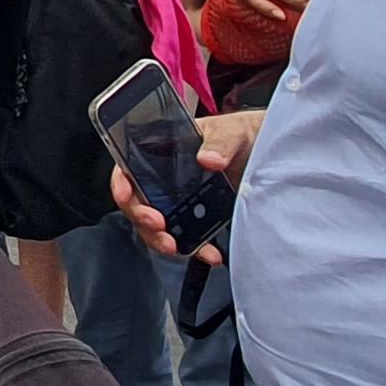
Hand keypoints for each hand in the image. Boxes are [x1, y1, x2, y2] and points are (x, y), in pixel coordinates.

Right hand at [106, 111, 258, 259]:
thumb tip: (209, 158)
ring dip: (161, 240)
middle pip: (138, 202)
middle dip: (142, 218)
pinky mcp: (198, 220)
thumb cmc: (240, 134)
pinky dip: (196, 249)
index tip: (125, 195)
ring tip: (177, 246)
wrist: (264, 154)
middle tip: (158, 225)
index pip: (128, 168)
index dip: (120, 183)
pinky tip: (210, 254)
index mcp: (161, 152)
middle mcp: (163, 181)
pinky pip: (187, 239)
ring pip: (156, 226)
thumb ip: (220, 142)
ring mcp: (179, 202)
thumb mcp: (231, 132)